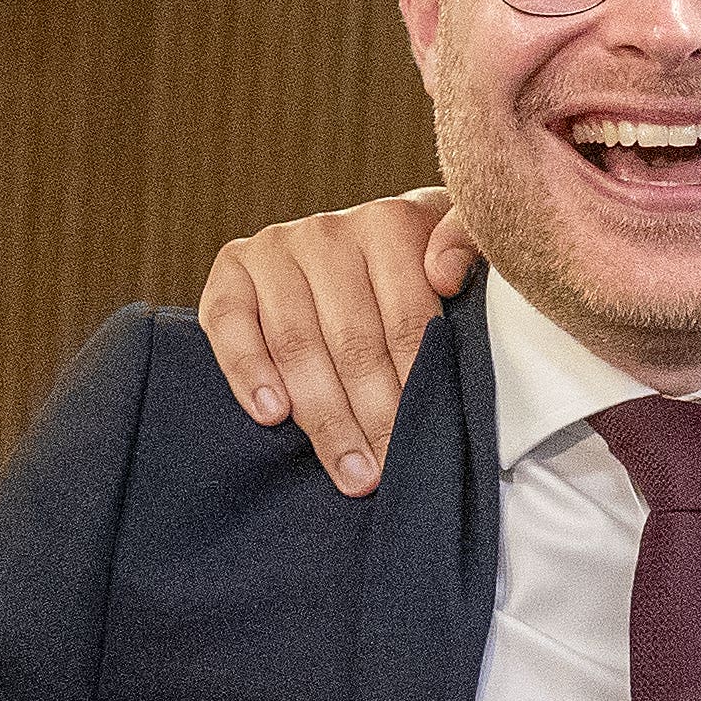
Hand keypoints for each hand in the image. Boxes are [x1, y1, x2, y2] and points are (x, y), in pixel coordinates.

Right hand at [195, 190, 481, 495]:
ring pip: (297, 344)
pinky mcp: (233, 268)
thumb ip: (470, 247)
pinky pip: (230, 324)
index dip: (417, 388)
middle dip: (373, 418)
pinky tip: (273, 415)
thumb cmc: (417, 270)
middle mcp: (329, 232)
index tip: (425, 440)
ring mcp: (277, 248)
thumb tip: (445, 274)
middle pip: (353, 341)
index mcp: (390, 225)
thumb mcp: (463, 254)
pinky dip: (248, 372)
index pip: (408, 321)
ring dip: (324, 417)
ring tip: (350, 471)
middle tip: (386, 475)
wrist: (356, 248)